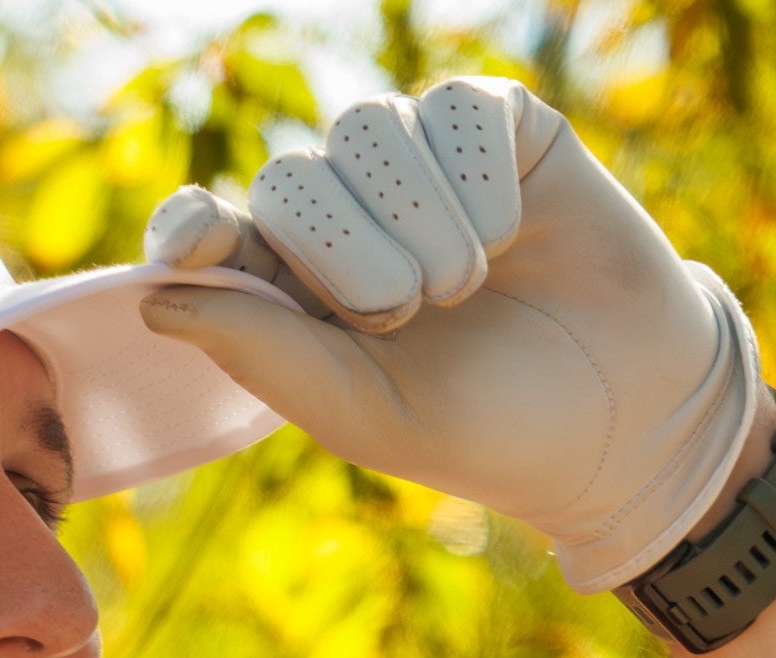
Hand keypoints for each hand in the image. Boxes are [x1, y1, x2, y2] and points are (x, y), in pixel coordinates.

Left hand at [138, 79, 761, 596]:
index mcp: (292, 295)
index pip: (211, 231)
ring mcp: (415, 164)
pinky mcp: (492, 124)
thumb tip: (155, 297)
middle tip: (407, 316)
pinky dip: (478, 182)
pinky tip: (513, 232)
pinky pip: (451, 109)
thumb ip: (264, 353)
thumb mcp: (365, 413)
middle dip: (345, 252)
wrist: (620, 413)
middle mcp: (342, 217)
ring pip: (366, 129)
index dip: (192, 227)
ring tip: (464, 285)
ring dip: (417, 219)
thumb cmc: (484, 429)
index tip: (194, 241)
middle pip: (290, 177)